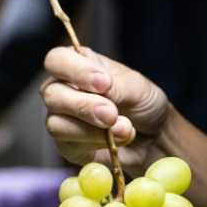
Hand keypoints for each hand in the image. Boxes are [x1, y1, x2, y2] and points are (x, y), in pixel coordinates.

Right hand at [41, 47, 171, 172]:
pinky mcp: (68, 147)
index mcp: (77, 65)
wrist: (155, 136)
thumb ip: (116, 86)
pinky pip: (69, 145)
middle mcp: (63, 90)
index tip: (104, 83)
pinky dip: (97, 142)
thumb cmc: (143, 103)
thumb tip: (101, 90)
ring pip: (56, 124)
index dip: (76, 71)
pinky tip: (118, 140)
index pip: (57, 60)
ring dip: (91, 129)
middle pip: (51, 94)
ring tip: (124, 128)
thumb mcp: (136, 87)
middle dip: (84, 105)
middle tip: (112, 113)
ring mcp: (62, 120)